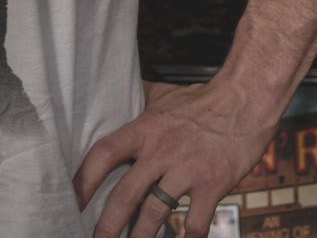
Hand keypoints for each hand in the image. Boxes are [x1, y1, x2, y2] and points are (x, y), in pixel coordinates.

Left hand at [74, 79, 275, 237]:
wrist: (244, 101)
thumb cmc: (201, 99)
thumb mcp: (163, 95)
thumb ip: (138, 99)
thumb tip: (117, 93)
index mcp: (145, 129)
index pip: (104, 154)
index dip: (84, 179)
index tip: (72, 201)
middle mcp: (161, 151)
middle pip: (125, 193)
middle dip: (107, 225)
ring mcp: (186, 170)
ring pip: (155, 212)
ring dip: (140, 237)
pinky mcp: (212, 185)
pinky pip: (196, 222)